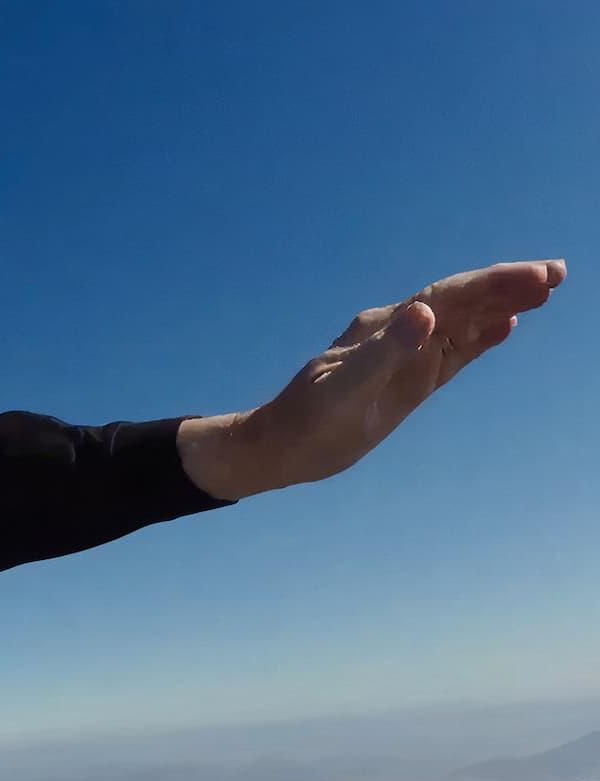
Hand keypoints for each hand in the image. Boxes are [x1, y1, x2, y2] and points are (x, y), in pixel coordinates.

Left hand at [182, 259, 566, 499]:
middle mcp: (398, 333)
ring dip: (501, 305)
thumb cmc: (309, 419)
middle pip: (460, 301)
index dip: (493, 283)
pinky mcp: (409, 380)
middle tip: (558, 273)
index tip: (537, 274)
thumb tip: (426, 313)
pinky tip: (506, 325)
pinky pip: (452, 352)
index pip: (448, 296)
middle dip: (507, 285)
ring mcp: (405, 355)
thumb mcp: (344, 389)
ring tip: (546, 291)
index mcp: (384, 327)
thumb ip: (385, 352)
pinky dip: (480, 337)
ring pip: (462, 322)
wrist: (283, 446)